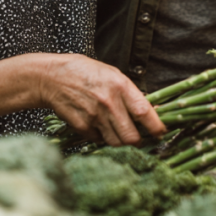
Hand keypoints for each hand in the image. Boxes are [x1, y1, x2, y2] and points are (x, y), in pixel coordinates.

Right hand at [40, 54, 165, 145]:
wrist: (54, 77)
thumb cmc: (87, 73)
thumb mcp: (113, 75)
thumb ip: (130, 93)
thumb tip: (150, 111)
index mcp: (120, 86)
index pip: (144, 112)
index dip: (156, 127)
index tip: (161, 133)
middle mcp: (109, 103)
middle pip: (131, 137)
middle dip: (138, 141)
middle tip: (140, 138)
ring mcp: (94, 116)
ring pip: (117, 143)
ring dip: (122, 143)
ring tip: (120, 133)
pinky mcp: (82, 126)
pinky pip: (99, 140)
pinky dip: (103, 138)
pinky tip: (101, 126)